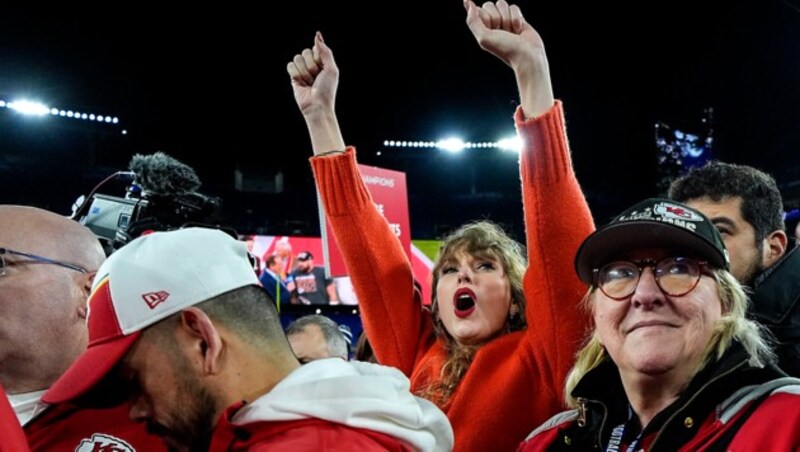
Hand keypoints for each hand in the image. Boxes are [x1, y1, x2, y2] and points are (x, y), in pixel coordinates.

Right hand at [287, 32, 338, 117]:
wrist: (317, 105)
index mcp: (322, 62)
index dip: (318, 58)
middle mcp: (312, 65)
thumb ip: (325, 51)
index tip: (322, 69)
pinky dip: (296, 74)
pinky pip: (290, 66)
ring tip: (309, 82)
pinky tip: (301, 83)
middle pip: (305, 52)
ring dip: (304, 72)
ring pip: (297, 58)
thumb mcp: (331, 68)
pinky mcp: (293, 77)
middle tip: (316, 78)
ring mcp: (302, 71)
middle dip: (311, 66)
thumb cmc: (327, 89)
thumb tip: (317, 35)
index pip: (315, 48)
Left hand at [464, 0, 552, 116]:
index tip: (492, 30)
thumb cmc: (506, 49)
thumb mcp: (484, 38)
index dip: (486, 17)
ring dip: (508, 18)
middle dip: (497, 17)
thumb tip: (467, 2)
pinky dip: (517, 18)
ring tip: (511, 32)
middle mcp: (491, 25)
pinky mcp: (517, 19)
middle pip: (489, 5)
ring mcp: (504, 21)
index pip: (478, 10)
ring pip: (502, 4)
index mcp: (481, 29)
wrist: (527, 56)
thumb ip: (472, 21)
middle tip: (503, 32)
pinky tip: (518, 30)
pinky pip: (514, 7)